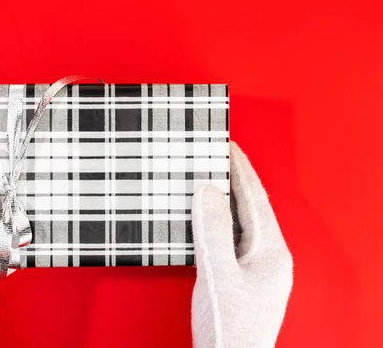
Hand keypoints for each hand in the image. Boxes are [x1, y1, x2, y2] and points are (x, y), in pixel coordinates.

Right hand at [191, 142, 292, 347]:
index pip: (254, 198)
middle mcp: (268, 256)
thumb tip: (208, 192)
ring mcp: (256, 267)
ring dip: (225, 197)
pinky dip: (217, 219)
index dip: (240, 168)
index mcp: (271, 251)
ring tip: (209, 177)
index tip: (227, 145)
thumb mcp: (219, 276)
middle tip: (218, 154)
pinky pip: (230, 236)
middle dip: (234, 178)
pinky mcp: (241, 276)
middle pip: (250, 206)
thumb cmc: (231, 329)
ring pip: (240, 220)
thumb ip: (213, 232)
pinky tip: (205, 215)